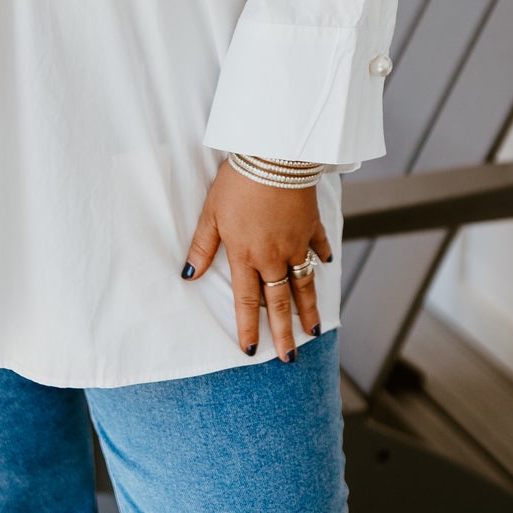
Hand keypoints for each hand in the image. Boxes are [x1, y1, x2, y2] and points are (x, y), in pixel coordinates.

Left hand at [181, 158, 331, 361]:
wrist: (276, 155)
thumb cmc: (238, 182)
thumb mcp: (211, 213)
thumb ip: (202, 246)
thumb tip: (189, 274)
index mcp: (246, 256)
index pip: (248, 301)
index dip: (249, 327)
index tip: (250, 350)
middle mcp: (274, 256)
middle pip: (280, 302)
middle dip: (284, 333)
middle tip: (290, 358)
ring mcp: (296, 242)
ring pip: (304, 284)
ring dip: (308, 309)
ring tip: (313, 331)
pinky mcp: (311, 225)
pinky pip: (318, 247)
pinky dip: (321, 258)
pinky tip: (323, 267)